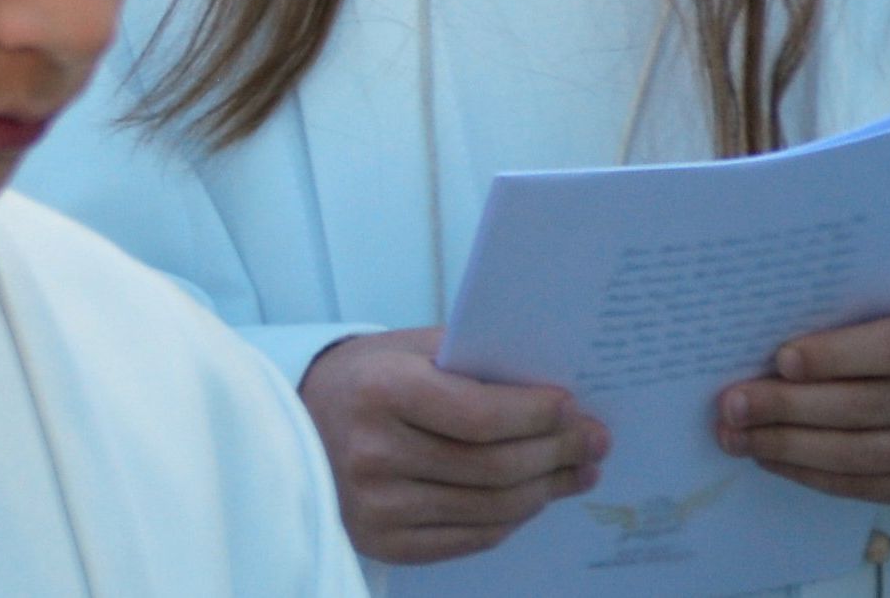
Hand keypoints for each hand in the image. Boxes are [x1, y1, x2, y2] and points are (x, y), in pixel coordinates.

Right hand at [299, 328, 608, 563]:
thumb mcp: (405, 348)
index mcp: (379, 391)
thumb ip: (470, 360)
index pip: (478, 415)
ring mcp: (377, 505)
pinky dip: (514, 518)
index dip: (535, 415)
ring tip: (577, 470)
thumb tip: (553, 393)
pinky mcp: (384, 542)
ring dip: (547, 489)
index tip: (572, 406)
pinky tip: (534, 496)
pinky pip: (472, 537)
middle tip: (595, 441)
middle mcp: (373, 452)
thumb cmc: (365, 377)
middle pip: (494, 467)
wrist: (294, 423)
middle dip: (557, 453)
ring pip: (492, 508)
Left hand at [720, 312, 889, 502]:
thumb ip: (843, 319)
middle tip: (732, 406)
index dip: (836, 357)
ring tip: (735, 437)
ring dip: (789, 447)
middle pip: (862, 406)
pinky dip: (816, 476)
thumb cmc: (881, 324)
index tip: (782, 360)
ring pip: (861, 453)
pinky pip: (870, 485)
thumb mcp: (880, 307)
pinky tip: (771, 460)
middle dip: (788, 407)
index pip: (888, 350)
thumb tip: (773, 331)